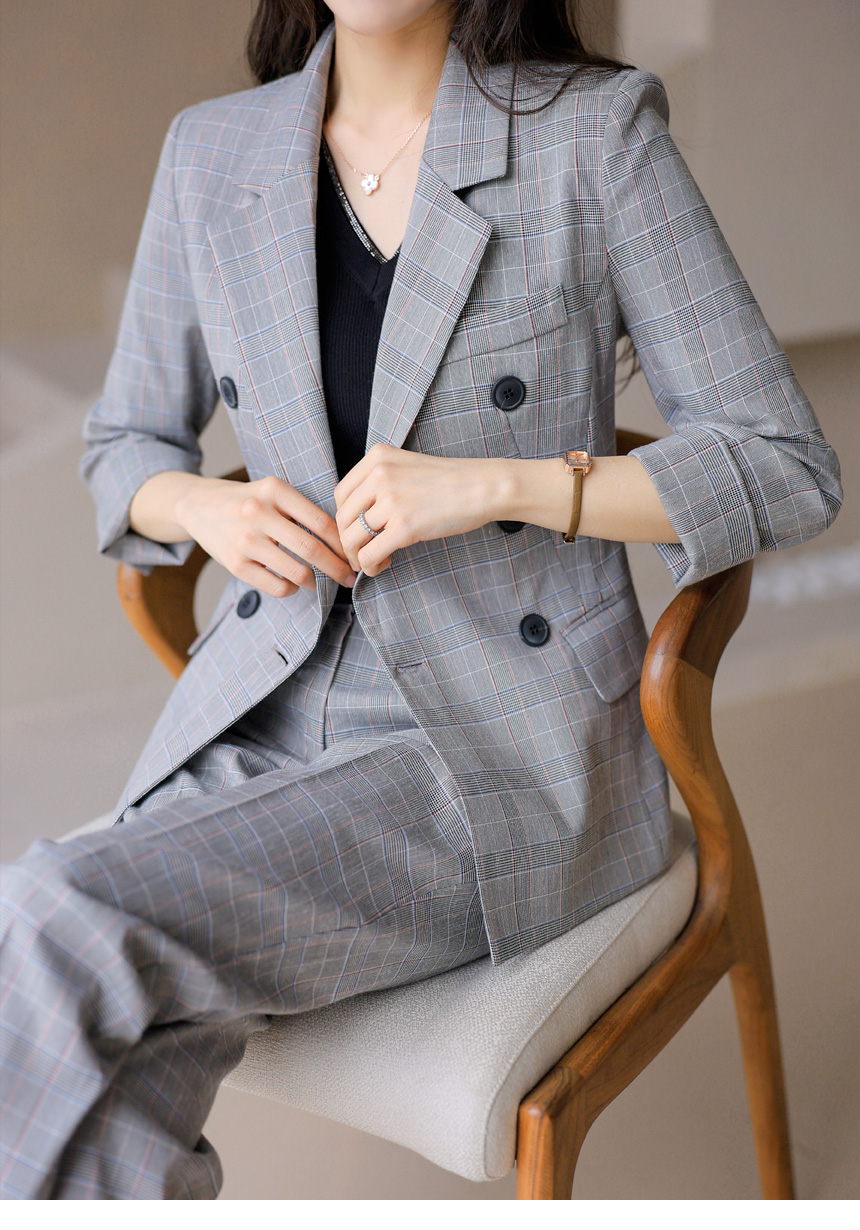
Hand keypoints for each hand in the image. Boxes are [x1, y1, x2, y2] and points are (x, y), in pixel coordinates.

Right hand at [174, 474, 356, 597]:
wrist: (198, 505)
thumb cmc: (247, 501)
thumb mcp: (273, 492)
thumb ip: (301, 510)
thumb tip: (344, 542)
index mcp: (274, 490)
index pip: (321, 521)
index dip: (343, 543)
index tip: (354, 554)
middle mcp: (258, 513)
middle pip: (312, 549)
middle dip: (338, 568)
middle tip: (350, 577)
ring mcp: (245, 540)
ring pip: (296, 572)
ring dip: (318, 582)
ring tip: (325, 583)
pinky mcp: (234, 564)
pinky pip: (277, 586)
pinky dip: (292, 589)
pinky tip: (294, 583)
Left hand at [334, 444, 512, 576]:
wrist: (483, 487)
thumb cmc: (450, 481)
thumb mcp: (406, 465)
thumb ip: (379, 480)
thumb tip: (357, 514)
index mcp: (377, 457)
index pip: (341, 494)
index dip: (344, 519)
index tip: (356, 531)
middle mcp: (380, 475)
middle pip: (342, 518)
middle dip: (347, 542)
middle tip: (360, 553)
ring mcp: (391, 501)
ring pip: (351, 539)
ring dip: (358, 556)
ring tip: (373, 560)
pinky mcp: (404, 527)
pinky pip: (369, 554)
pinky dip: (370, 566)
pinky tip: (381, 565)